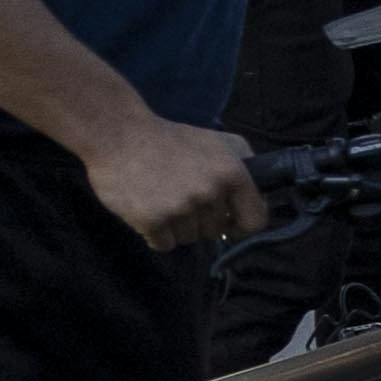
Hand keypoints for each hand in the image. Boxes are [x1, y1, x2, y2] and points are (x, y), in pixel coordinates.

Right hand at [85, 112, 269, 248]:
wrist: (118, 135)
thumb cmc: (170, 139)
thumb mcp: (218, 141)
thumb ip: (245, 163)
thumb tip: (262, 197)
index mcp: (232, 173)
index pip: (255, 220)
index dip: (243, 227)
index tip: (232, 226)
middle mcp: (210, 193)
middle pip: (216, 231)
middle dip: (201, 221)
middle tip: (182, 198)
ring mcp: (181, 208)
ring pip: (189, 239)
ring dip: (177, 227)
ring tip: (162, 200)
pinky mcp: (152, 220)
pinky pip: (164, 245)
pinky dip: (156, 234)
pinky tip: (148, 210)